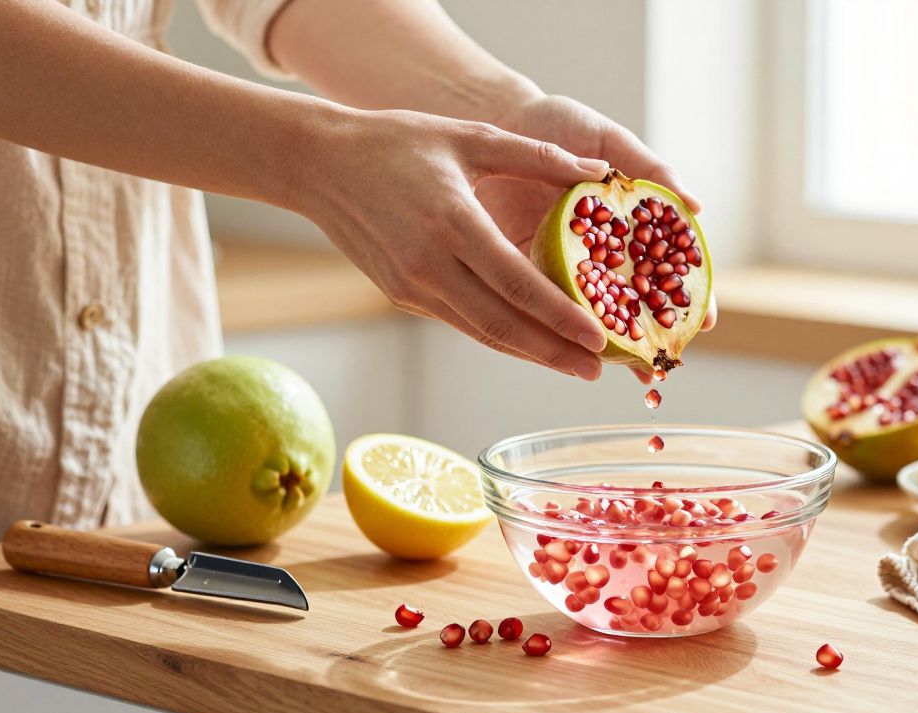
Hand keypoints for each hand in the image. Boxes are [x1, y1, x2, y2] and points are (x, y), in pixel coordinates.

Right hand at [294, 108, 613, 379]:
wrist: (318, 164)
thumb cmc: (397, 142)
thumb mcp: (470, 136)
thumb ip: (537, 157)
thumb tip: (597, 173)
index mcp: (452, 223)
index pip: (517, 284)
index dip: (561, 316)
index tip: (600, 337)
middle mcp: (430, 265)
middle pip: (503, 324)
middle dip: (554, 352)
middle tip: (597, 371)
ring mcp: (412, 287)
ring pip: (482, 332)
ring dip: (530, 353)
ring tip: (573, 365)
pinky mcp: (402, 296)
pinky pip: (462, 322)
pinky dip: (500, 335)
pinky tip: (532, 341)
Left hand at [483, 95, 717, 381]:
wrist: (494, 120)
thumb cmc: (557, 124)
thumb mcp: (606, 139)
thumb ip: (648, 168)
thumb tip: (695, 205)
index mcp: (624, 224)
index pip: (665, 264)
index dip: (686, 293)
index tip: (704, 320)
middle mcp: (596, 250)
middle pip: (631, 299)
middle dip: (649, 332)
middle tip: (662, 358)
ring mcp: (559, 263)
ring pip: (587, 311)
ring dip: (605, 341)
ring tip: (623, 366)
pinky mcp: (518, 268)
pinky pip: (537, 303)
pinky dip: (551, 326)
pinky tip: (566, 348)